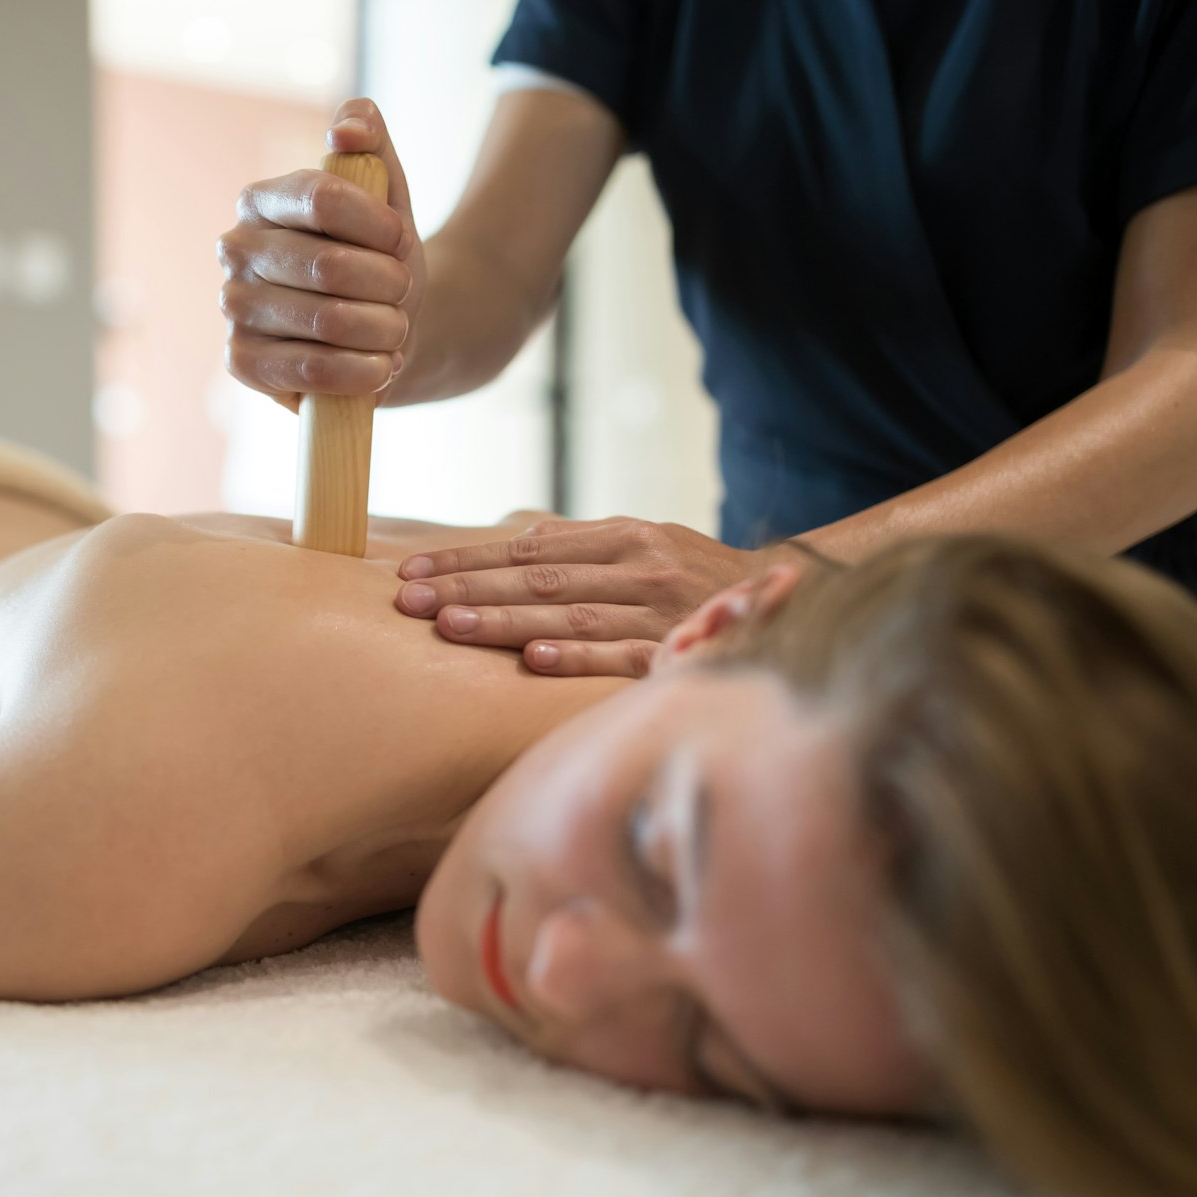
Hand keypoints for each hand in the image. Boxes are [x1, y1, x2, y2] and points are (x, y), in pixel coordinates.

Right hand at [217, 98, 425, 411]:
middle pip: (329, 266)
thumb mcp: (386, 193)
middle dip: (387, 285)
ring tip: (395, 330)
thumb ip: (371, 141)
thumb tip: (347, 131)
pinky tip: (381, 366)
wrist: (386, 330)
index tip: (400, 241)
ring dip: (383, 330)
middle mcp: (235, 249)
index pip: (322, 197)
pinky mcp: (241, 362)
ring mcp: (233, 308)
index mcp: (261, 199)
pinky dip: (360, 372)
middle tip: (402, 294)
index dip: (377, 225)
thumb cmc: (380, 259)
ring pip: (326, 321)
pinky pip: (308, 370)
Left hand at [392, 518, 764, 676]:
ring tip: (450, 628)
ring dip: (505, 622)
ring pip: (569, 614)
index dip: (465, 560)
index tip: (411, 573)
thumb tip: (515, 541)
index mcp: (621, 535)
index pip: (526, 548)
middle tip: (409, 603)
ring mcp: (659, 609)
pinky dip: (576, 657)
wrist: (787, 598)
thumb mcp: (641, 544)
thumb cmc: (692, 576)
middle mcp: (637, 566)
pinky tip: (532, 661)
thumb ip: (578, 547)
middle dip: (468, 589)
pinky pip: (620, 655)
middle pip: (537, 578)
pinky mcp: (679, 650)